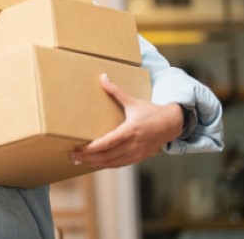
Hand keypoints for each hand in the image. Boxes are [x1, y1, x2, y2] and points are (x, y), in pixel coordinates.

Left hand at [68, 73, 183, 169]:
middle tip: (71, 155)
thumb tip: (102, 77)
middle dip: (87, 157)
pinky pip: (119, 165)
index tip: (78, 148)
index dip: (91, 148)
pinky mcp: (138, 158)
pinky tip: (95, 164)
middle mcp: (132, 144)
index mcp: (130, 130)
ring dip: (94, 163)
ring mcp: (136, 153)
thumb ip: (116, 91)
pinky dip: (106, 165)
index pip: (107, 143)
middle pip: (106, 155)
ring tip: (79, 161)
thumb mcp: (133, 101)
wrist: (171, 124)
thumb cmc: (151, 112)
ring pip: (111, 163)